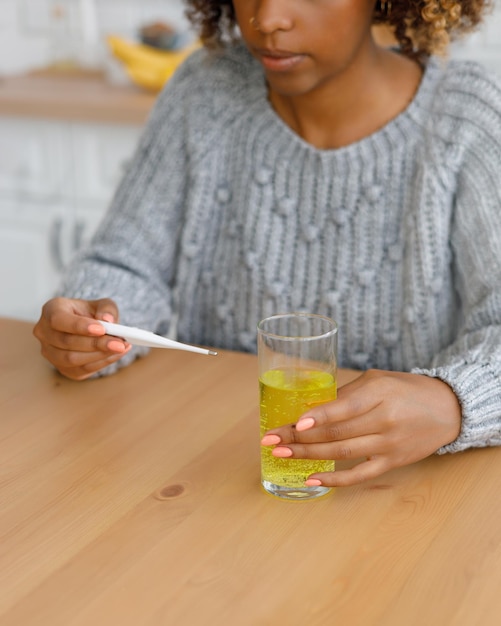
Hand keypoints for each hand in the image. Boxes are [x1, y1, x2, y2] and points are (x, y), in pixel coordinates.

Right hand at [33, 297, 131, 380]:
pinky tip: (116, 355)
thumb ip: (107, 309)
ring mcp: (50, 352)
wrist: (90, 327)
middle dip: (96, 344)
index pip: (59, 320)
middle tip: (119, 343)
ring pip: (72, 359)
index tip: (101, 329)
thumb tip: (108, 320)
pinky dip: (101, 363)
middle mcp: (44, 332)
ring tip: (121, 348)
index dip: (79, 326)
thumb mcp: (103, 304)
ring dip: (99, 355)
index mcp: (51, 310)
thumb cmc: (93, 313)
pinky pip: (81, 370)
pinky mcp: (62, 368)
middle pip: (66, 342)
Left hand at [261, 369, 461, 486]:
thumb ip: (346, 394)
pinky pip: (359, 476)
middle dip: (299, 438)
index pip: (344, 408)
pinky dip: (334, 480)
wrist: (447, 408)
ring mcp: (389, 444)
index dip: (318, 417)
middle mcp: (385, 419)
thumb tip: (310, 410)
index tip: (295, 424)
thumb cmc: (405, 388)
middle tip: (271, 440)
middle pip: (336, 433)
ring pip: (341, 453)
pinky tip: (311, 480)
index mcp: (379, 392)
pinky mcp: (392, 463)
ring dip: (307, 456)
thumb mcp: (377, 379)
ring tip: (280, 454)